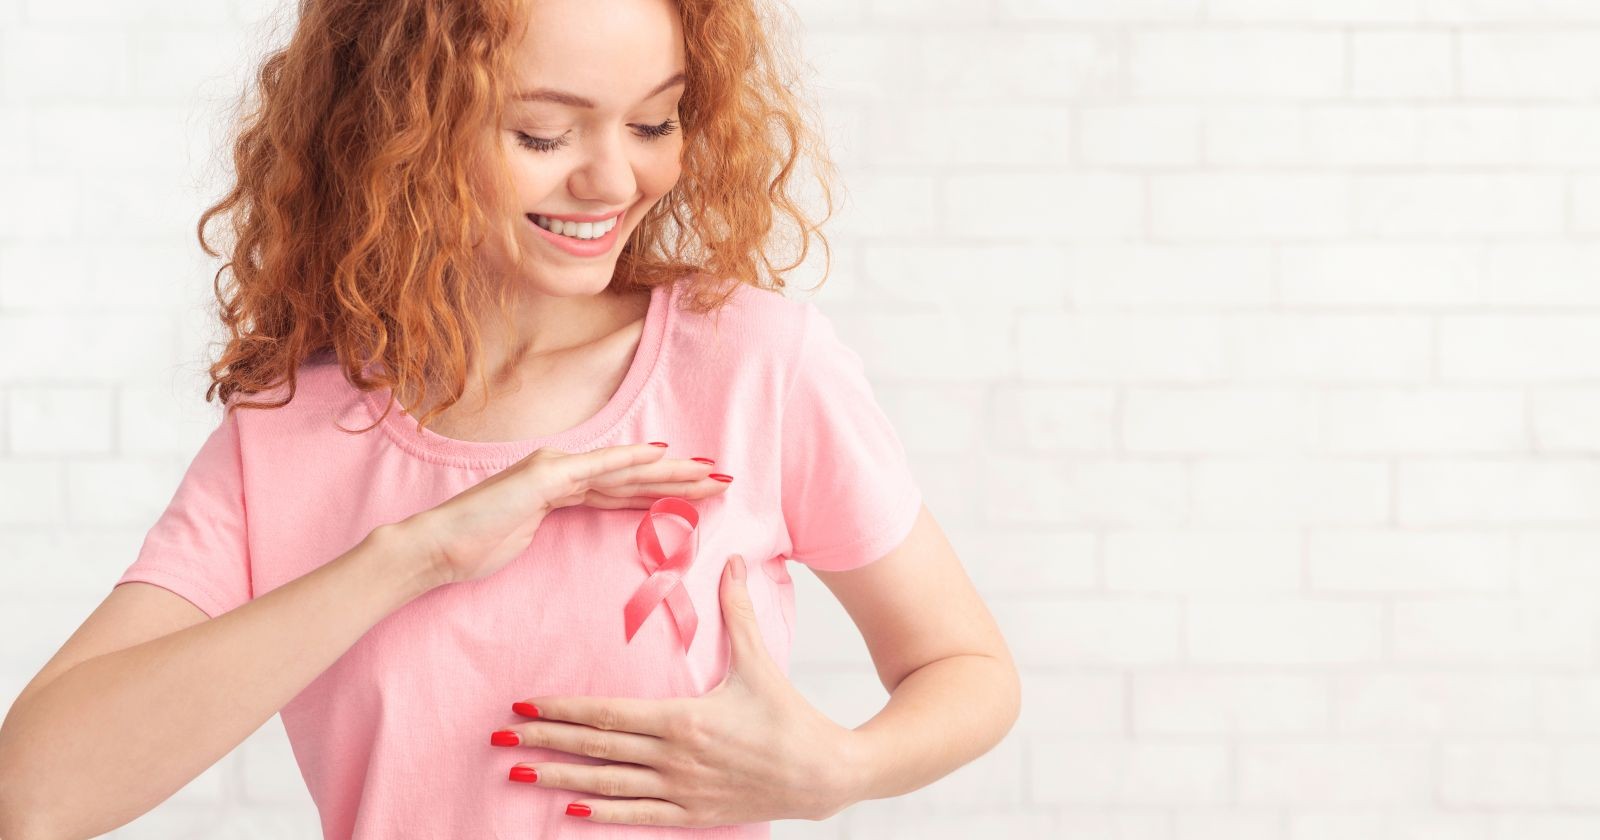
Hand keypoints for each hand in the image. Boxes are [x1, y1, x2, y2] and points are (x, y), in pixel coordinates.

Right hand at [404, 442, 728, 586]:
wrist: (435, 548)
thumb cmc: (473, 548)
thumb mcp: (525, 539)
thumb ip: (551, 526)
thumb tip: (568, 530)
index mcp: (560, 487)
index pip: (622, 489)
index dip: (662, 488)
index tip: (698, 491)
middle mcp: (562, 471)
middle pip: (633, 476)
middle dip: (679, 478)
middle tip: (722, 478)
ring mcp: (554, 470)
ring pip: (626, 470)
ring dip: (670, 472)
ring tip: (708, 473)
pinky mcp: (545, 477)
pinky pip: (597, 468)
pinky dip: (631, 460)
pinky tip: (661, 455)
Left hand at [494, 554, 861, 826]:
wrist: (823, 774)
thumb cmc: (788, 717)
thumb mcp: (759, 662)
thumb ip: (738, 612)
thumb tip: (733, 561)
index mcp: (683, 718)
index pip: (607, 713)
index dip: (562, 709)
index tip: (525, 703)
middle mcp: (674, 756)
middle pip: (595, 748)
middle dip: (544, 741)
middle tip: (499, 735)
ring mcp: (680, 788)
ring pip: (606, 785)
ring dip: (558, 778)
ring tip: (517, 772)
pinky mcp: (691, 812)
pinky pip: (636, 814)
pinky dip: (600, 814)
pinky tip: (568, 810)